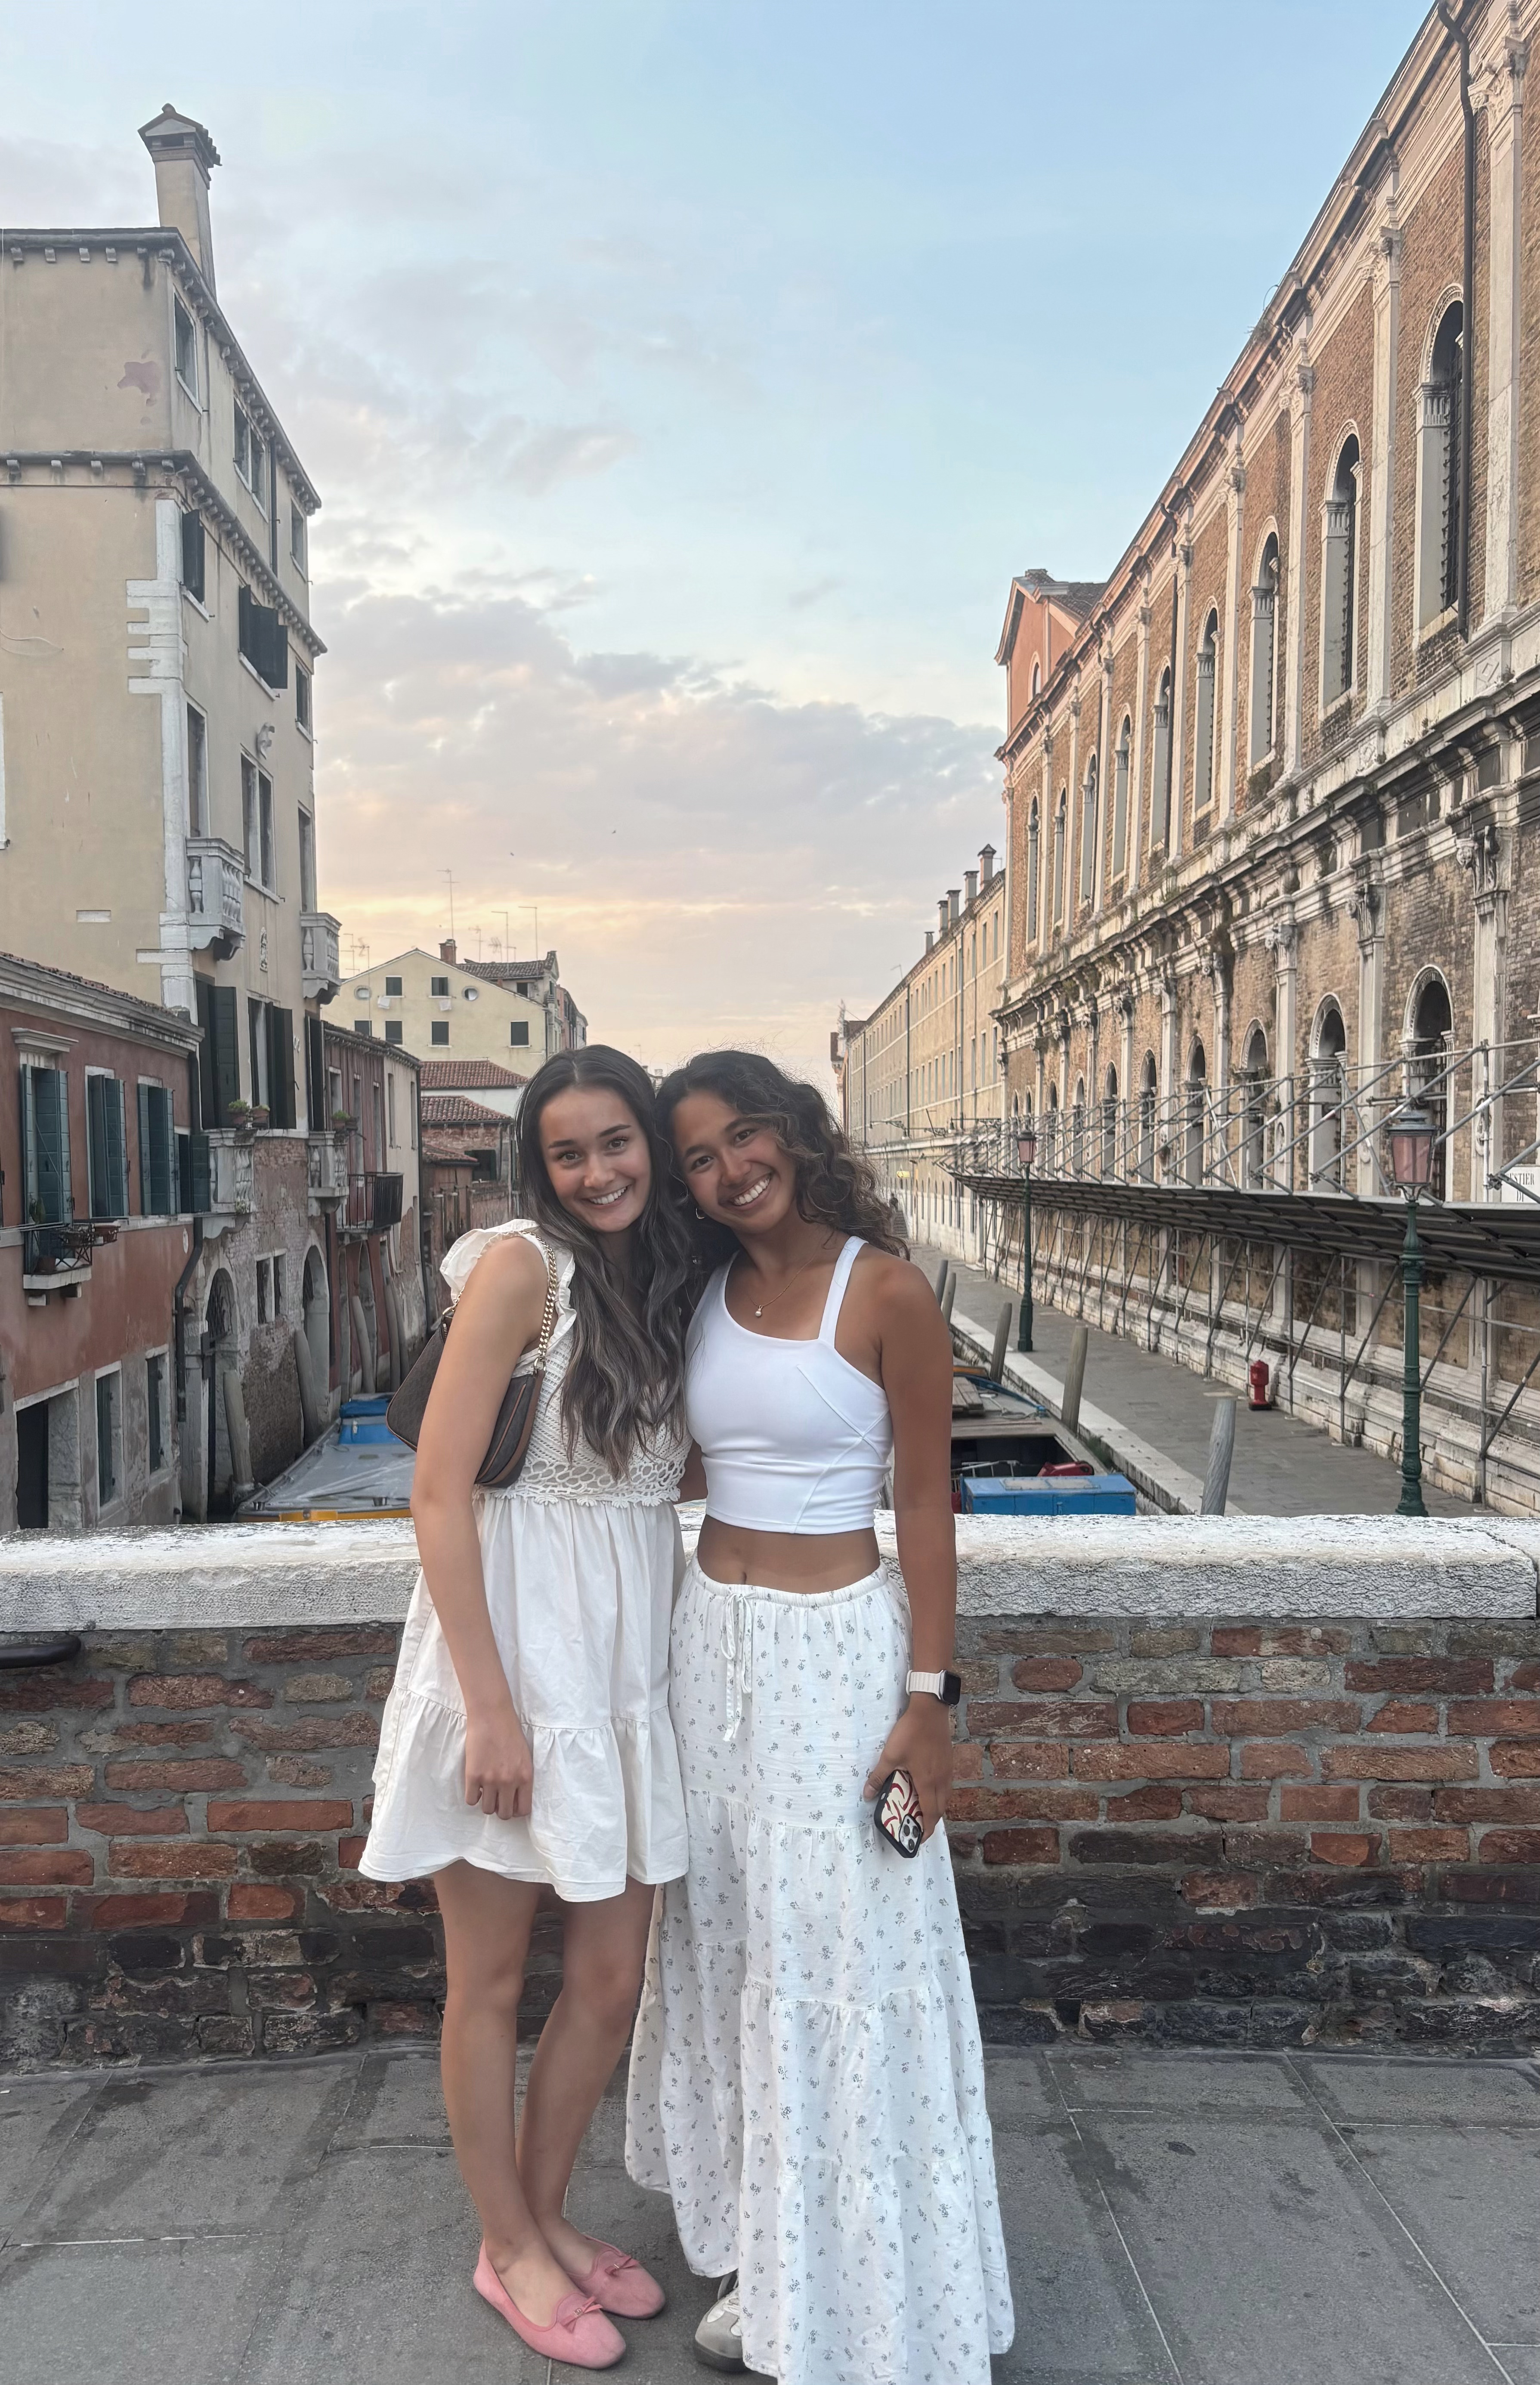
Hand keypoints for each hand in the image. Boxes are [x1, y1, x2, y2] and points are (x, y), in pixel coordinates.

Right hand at [464, 1705, 532, 1820]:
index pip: (523, 1810)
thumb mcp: (524, 1757)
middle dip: (500, 1808)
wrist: (491, 1715)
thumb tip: (514, 1797)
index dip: (515, 1810)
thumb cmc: (510, 1733)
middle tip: (496, 1798)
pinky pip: (471, 1800)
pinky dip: (473, 1796)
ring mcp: (491, 1780)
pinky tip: (475, 1785)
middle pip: (504, 1814)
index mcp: (525, 1777)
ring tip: (485, 1790)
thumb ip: (522, 1778)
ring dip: (486, 1802)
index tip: (510, 1803)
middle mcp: (509, 1781)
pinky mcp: (473, 1776)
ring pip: (487, 1809)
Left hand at [863, 1696, 953, 1841]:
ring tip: (924, 1809)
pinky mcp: (949, 1761)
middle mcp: (941, 1780)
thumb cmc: (910, 1734)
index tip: (919, 1839)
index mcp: (927, 1782)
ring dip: (937, 1807)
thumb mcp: (890, 1755)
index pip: (929, 1813)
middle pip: (940, 1809)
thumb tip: (866, 1794)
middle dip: (931, 1821)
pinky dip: (940, 1794)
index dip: (926, 1829)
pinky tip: (930, 1787)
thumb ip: (879, 1776)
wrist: (930, 1711)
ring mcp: (947, 1770)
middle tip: (919, 1826)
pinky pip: (947, 1785)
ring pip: (945, 1797)